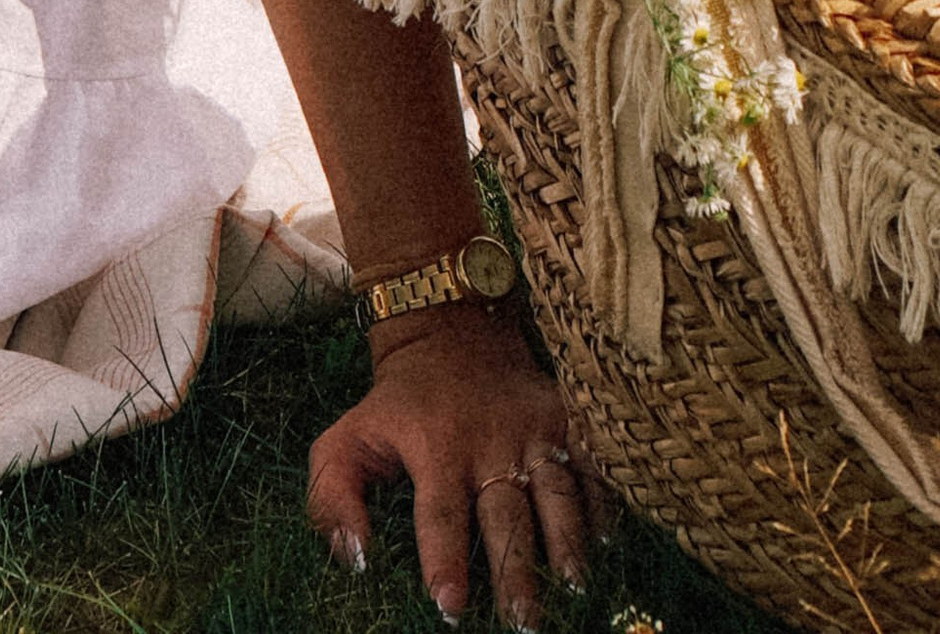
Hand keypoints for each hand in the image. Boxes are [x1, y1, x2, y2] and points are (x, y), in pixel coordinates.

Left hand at [306, 300, 603, 622]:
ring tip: (575, 589)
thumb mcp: (345, 442)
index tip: (450, 606)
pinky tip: (607, 539)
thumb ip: (332, 501)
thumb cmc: (395, 407)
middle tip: (525, 624)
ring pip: (555, 491)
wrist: (452, 334)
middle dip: (517, 571)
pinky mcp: (565, 416)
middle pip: (506, 514)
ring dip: (567, 542)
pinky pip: (590, 461)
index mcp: (434, 448)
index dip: (445, 559)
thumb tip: (357, 560)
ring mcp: (532, 427)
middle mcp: (489, 440)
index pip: (439, 512)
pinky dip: (603, 498)